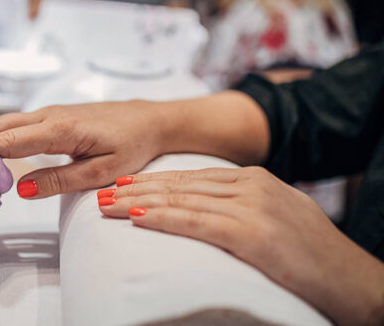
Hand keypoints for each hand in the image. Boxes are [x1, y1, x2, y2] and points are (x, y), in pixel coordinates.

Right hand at [0, 101, 170, 198]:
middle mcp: (48, 116)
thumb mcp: (104, 171)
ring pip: (0, 122)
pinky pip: (11, 123)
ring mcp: (47, 114)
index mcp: (61, 129)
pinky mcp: (49, 117)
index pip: (10, 141)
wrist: (151, 120)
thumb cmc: (132, 145)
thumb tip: (21, 189)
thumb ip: (62, 180)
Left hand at [98, 167, 383, 324]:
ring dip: (138, 202)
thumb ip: (243, 206)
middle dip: (136, 189)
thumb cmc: (315, 255)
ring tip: (107, 205)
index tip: (124, 184)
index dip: (154, 181)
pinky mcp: (252, 233)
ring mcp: (252, 207)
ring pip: (181, 199)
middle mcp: (251, 186)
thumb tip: (206, 208)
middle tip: (102, 192)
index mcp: (255, 179)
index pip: (191, 177)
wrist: (355, 280)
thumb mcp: (277, 217)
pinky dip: (163, 218)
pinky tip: (138, 218)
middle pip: (180, 184)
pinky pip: (196, 222)